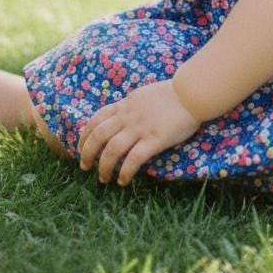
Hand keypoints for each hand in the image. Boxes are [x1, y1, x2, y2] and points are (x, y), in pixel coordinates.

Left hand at [77, 79, 200, 186]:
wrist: (192, 92)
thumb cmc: (172, 93)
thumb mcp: (144, 95)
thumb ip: (132, 106)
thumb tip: (122, 115)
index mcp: (126, 104)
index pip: (97, 119)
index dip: (85, 135)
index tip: (80, 148)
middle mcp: (129, 116)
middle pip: (99, 135)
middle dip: (87, 153)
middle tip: (85, 167)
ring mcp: (141, 127)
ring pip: (112, 149)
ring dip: (104, 166)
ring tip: (103, 178)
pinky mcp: (155, 139)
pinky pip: (134, 158)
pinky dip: (125, 171)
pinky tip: (123, 180)